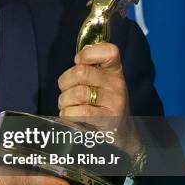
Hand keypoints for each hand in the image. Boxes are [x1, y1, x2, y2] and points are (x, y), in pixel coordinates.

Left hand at [57, 42, 140, 156]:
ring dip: (64, 101)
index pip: (109, 51)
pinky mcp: (108, 119)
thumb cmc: (102, 103)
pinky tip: (70, 115)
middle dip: (65, 81)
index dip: (88, 53)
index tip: (78, 61)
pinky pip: (80, 112)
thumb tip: (77, 57)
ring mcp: (114, 102)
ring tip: (67, 105)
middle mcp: (117, 84)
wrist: (119, 133)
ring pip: (77, 93)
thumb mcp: (100, 82)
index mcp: (114, 71)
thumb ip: (89, 68)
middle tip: (66, 90)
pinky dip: (68, 114)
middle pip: (81, 72)